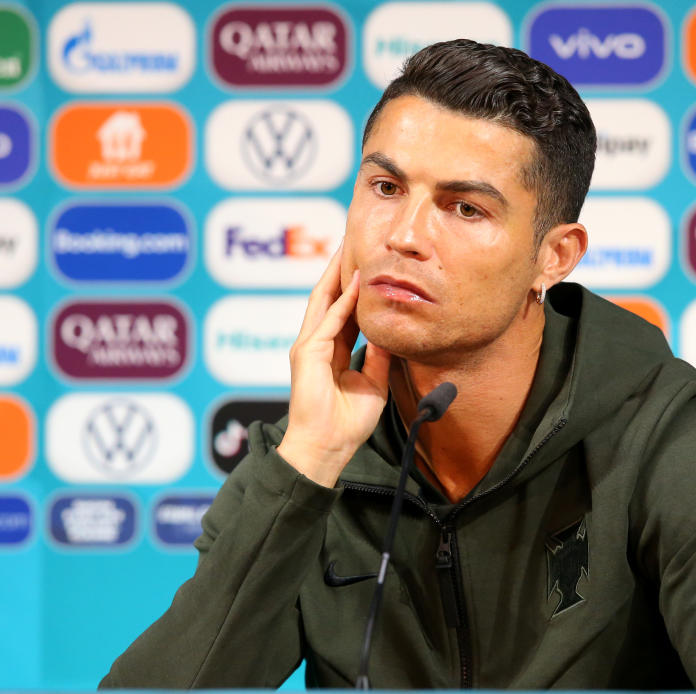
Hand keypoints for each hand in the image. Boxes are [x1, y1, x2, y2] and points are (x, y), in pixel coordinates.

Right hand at [277, 244, 390, 486]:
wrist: (327, 448)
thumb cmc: (346, 423)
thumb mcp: (372, 382)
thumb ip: (378, 356)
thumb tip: (389, 333)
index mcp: (329, 351)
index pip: (342, 311)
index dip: (353, 288)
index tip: (367, 265)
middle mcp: (315, 344)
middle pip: (328, 298)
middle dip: (339, 270)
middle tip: (352, 242)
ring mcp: (308, 347)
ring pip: (323, 302)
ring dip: (336, 275)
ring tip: (348, 248)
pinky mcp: (307, 355)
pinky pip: (328, 322)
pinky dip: (342, 303)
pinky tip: (355, 283)